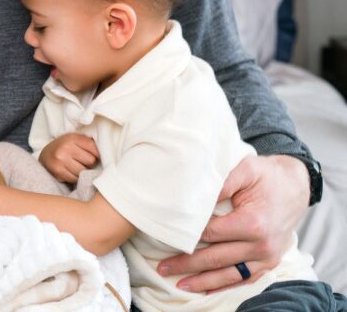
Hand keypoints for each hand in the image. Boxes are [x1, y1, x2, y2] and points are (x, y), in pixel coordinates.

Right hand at [38, 133, 98, 182]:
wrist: (45, 155)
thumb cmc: (65, 147)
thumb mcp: (75, 139)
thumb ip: (88, 143)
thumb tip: (108, 153)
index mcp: (71, 138)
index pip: (94, 148)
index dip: (96, 153)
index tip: (94, 155)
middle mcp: (65, 148)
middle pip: (90, 161)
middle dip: (90, 163)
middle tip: (84, 161)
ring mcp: (60, 161)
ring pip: (84, 171)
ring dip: (84, 171)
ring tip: (78, 166)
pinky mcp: (58, 172)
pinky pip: (76, 178)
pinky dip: (76, 177)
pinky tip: (72, 171)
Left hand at [157, 154, 308, 292]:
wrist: (295, 185)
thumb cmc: (266, 176)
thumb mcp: (244, 170)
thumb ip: (221, 183)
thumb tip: (195, 197)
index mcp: (253, 223)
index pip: (211, 234)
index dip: (188, 237)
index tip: (167, 238)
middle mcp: (261, 245)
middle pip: (216, 258)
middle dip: (187, 264)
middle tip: (163, 268)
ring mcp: (267, 257)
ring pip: (230, 275)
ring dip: (204, 282)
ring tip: (180, 284)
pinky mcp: (270, 262)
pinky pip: (246, 279)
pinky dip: (226, 286)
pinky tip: (207, 290)